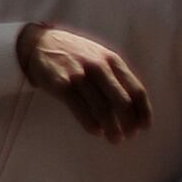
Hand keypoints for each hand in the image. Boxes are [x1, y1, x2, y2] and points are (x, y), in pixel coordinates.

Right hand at [12, 23, 152, 139]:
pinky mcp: (61, 84)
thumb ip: (115, 75)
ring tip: (114, 139)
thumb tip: (132, 106)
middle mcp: (98, 66)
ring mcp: (79, 75)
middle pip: (122, 102)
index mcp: (112, 60)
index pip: (136, 90)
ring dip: (111, 128)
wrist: (38, 43)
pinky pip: (81, 109)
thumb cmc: (73, 54)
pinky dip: (91, 124)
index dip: (143, 112)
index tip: (144, 127)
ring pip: (103, 109)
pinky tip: (96, 131)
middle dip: (128, 123)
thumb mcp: (98, 56)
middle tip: (128, 136)